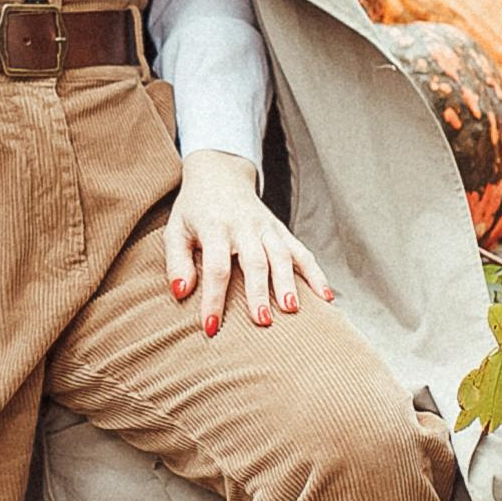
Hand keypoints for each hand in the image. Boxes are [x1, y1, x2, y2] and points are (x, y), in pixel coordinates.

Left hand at [164, 149, 333, 334]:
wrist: (220, 173)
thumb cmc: (194, 210)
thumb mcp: (176, 230)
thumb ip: (177, 262)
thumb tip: (181, 293)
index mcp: (215, 227)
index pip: (215, 266)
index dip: (214, 298)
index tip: (211, 326)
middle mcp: (244, 226)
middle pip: (255, 261)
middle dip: (260, 292)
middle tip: (262, 321)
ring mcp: (267, 227)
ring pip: (282, 255)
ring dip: (289, 283)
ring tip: (293, 309)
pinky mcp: (281, 230)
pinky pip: (302, 252)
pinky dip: (315, 274)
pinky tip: (325, 297)